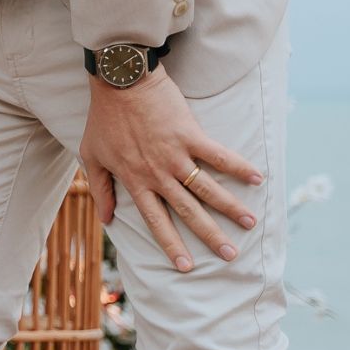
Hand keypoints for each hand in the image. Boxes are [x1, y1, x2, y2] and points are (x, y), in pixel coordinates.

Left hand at [79, 67, 262, 271]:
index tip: (185, 266)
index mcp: (135, 180)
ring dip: (230, 207)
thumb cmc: (104, 119)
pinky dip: (238, 167)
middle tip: (229, 256)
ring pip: (207, 188)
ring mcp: (175, 155)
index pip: (155, 220)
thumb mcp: (91, 156)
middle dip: (209, 236)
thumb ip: (100, 189)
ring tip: (250, 223)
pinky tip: (258, 178)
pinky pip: (219, 155)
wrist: (120, 83)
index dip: (170, 244)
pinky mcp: (190, 135)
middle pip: (187, 211)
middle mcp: (158, 173)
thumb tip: (105, 219)